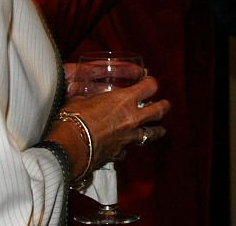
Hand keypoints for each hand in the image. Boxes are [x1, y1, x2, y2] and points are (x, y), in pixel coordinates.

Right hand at [48, 75, 169, 167]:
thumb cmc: (74, 118)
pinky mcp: (120, 153)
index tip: (150, 82)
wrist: (70, 147)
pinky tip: (125, 146)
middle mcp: (132, 118)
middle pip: (159, 111)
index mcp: (125, 99)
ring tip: (160, 130)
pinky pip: (128, 149)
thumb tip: (84, 94)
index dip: (151, 83)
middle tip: (165, 104)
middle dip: (164, 106)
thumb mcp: (82, 99)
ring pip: (151, 134)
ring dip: (156, 130)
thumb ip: (91, 97)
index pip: (150, 86)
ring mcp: (129, 137)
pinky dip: (127, 147)